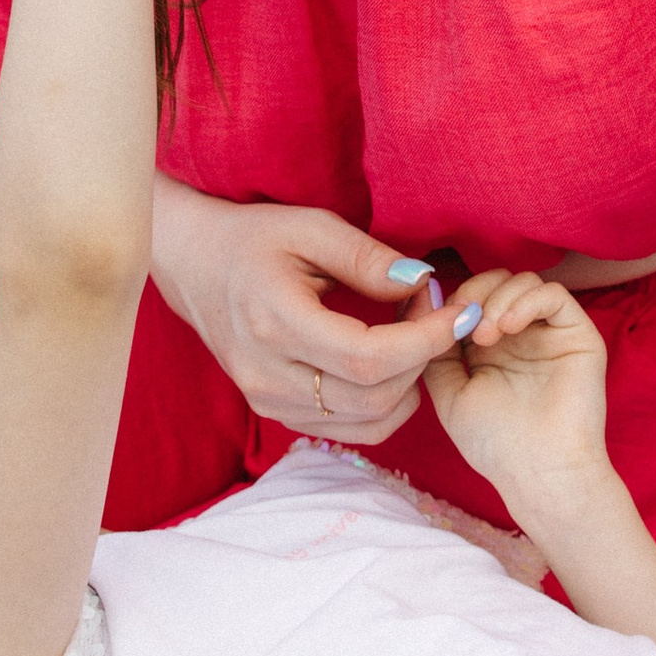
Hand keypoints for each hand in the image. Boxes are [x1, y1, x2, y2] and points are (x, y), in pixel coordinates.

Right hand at [149, 184, 460, 443]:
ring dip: (409, 383)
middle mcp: (268, 375)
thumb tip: (421, 284)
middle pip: (373, 396)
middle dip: (422, 357)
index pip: (367, 359)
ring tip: (413, 333)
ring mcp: (268, 402)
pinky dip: (385, 402)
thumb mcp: (311, 227)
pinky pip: (350, 428)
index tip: (459, 312)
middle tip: (433, 310)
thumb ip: (367, 258)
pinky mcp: (276, 413)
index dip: (425, 341)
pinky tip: (390, 361)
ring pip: (367, 421)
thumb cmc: (254, 239)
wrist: (196, 266)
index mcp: (274, 323)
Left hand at [422, 271, 611, 516]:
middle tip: (462, 323)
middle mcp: (520, 334)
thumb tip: (431, 304)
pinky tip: (508, 327)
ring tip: (484, 336)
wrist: (538, 472)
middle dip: (473, 292)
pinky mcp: (577, 334)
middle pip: (496, 281)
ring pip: (524, 281)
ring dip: (497, 299)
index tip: (434, 318)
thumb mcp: (449, 393)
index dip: (453, 299)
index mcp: (488, 346)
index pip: (471, 297)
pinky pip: (554, 294)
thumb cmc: (495, 443)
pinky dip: (526, 301)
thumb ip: (437, 350)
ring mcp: (549, 332)